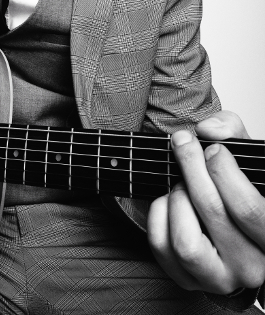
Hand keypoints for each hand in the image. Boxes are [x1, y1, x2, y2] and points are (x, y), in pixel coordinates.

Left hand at [147, 110, 264, 294]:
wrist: (232, 228)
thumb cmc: (240, 190)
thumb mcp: (248, 157)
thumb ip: (233, 131)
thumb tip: (208, 130)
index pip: (248, 208)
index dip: (223, 171)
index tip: (211, 148)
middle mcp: (252, 265)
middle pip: (213, 212)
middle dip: (192, 168)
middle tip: (183, 144)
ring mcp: (220, 278)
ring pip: (185, 241)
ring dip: (177, 200)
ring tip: (182, 185)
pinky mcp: (188, 281)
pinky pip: (161, 247)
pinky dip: (158, 216)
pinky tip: (170, 202)